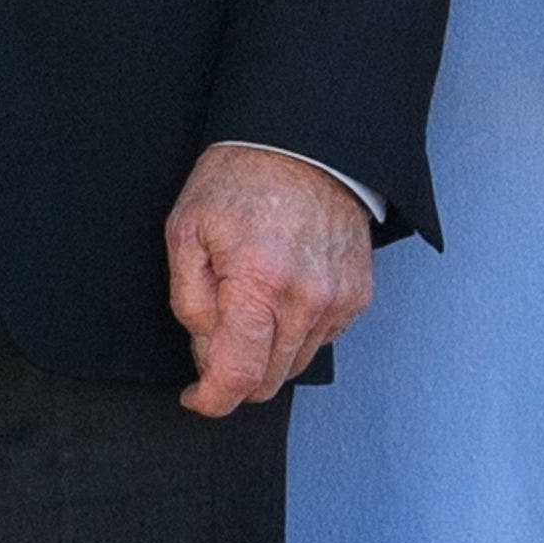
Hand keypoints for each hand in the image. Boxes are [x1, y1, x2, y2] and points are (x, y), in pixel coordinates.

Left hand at [163, 145, 372, 417]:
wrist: (302, 143)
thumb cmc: (239, 181)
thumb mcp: (186, 230)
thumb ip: (190, 302)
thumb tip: (205, 353)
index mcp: (259, 283)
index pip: (238, 377)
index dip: (211, 399)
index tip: (197, 396)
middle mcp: (306, 299)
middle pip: (267, 381)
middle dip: (235, 371)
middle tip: (217, 330)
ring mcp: (338, 300)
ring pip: (294, 365)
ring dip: (266, 353)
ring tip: (250, 302)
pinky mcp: (357, 296)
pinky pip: (320, 340)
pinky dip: (295, 333)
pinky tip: (281, 295)